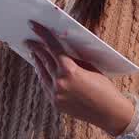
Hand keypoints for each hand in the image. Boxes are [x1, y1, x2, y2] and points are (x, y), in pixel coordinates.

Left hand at [25, 21, 133, 135]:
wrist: (109, 113)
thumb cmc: (104, 87)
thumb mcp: (92, 67)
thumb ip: (77, 56)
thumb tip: (68, 41)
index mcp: (70, 70)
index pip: (53, 47)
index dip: (43, 35)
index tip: (34, 25)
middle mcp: (60, 82)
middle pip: (44, 60)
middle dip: (36, 48)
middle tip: (29, 40)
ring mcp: (56, 95)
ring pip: (42, 74)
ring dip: (37, 62)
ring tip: (34, 53)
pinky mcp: (55, 104)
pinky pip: (45, 86)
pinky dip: (43, 76)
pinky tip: (41, 71)